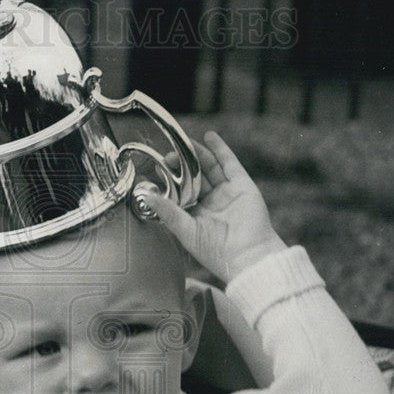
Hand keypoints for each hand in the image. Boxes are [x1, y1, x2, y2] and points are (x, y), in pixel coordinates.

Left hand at [136, 130, 285, 284]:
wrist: (247, 256)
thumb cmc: (215, 251)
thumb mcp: (186, 230)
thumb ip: (168, 212)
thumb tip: (146, 196)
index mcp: (196, 215)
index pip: (180, 192)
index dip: (170, 180)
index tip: (158, 169)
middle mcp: (211, 203)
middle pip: (195, 177)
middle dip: (182, 164)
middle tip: (169, 155)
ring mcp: (227, 193)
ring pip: (210, 167)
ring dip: (198, 153)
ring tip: (185, 142)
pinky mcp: (242, 185)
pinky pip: (229, 163)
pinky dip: (220, 149)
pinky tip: (209, 137)